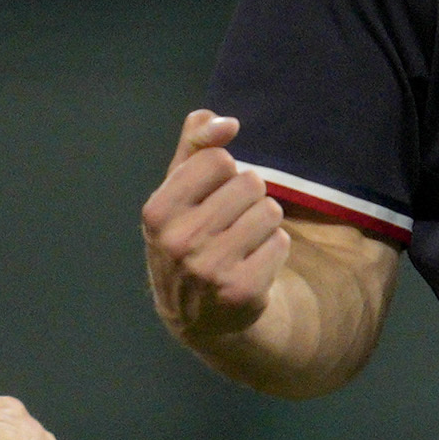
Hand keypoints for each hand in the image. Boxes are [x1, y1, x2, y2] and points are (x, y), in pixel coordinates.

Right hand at [140, 112, 291, 342]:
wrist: (197, 316)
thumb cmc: (189, 238)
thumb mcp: (179, 191)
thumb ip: (195, 145)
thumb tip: (226, 122)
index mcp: (157, 212)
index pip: (218, 159)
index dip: (222, 173)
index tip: (209, 197)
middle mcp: (178, 242)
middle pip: (250, 182)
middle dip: (247, 198)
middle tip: (228, 224)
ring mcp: (210, 270)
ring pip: (270, 210)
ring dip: (263, 222)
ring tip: (242, 243)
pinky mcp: (242, 291)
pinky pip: (281, 241)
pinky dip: (273, 249)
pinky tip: (252, 264)